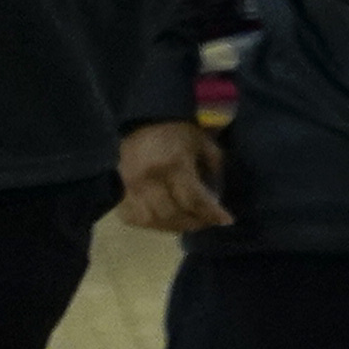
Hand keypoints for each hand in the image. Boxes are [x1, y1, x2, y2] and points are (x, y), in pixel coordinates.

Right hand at [110, 120, 230, 233]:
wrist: (145, 121)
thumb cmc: (180, 132)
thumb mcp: (205, 145)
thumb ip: (214, 171)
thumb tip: (217, 198)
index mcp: (173, 165)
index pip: (193, 199)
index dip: (211, 213)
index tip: (227, 220)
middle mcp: (149, 179)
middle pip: (172, 214)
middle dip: (195, 222)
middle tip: (210, 221)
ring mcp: (131, 187)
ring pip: (152, 220)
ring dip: (175, 227)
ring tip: (191, 222)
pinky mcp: (121, 190)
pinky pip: (134, 217)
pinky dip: (151, 224)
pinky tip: (166, 221)